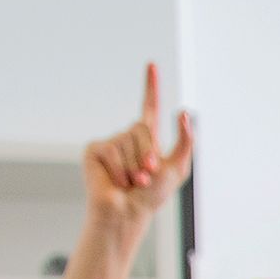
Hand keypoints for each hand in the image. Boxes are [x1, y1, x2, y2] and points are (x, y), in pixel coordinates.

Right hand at [81, 62, 192, 231]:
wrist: (128, 213)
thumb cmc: (152, 196)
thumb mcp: (177, 169)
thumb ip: (185, 141)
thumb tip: (183, 113)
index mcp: (146, 140)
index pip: (149, 107)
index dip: (151, 87)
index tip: (152, 65)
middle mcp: (127, 138)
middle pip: (142, 128)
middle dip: (148, 154)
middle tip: (147, 177)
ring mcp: (110, 143)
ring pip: (127, 140)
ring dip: (135, 166)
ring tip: (132, 182)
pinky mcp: (95, 150)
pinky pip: (112, 150)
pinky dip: (120, 169)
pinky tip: (117, 182)